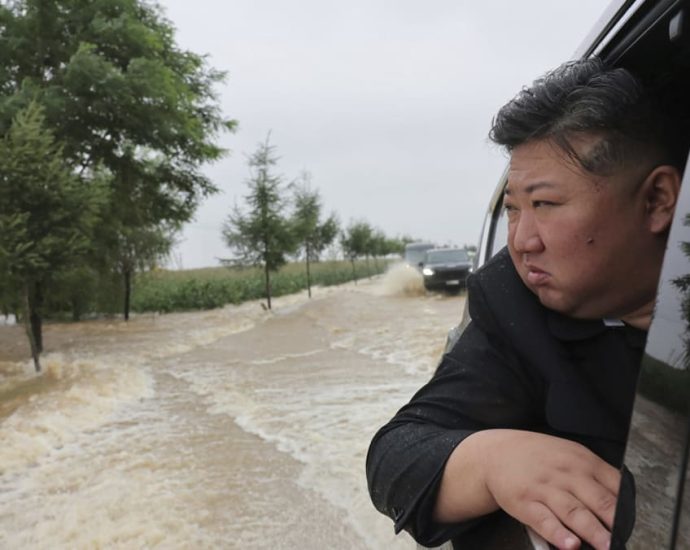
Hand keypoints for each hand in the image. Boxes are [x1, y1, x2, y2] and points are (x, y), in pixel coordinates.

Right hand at [479, 429, 619, 549]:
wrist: (497, 451)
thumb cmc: (538, 457)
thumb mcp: (570, 454)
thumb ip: (596, 475)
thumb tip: (623, 502)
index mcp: (582, 461)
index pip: (614, 486)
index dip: (627, 508)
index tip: (633, 526)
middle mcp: (566, 474)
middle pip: (598, 500)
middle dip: (615, 523)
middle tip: (624, 541)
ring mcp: (545, 488)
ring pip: (574, 512)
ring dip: (593, 532)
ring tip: (606, 547)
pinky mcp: (526, 503)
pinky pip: (545, 521)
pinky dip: (558, 534)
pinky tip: (569, 544)